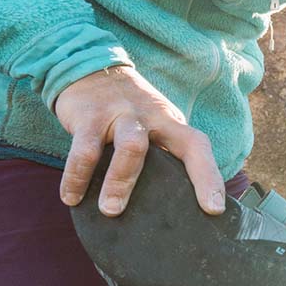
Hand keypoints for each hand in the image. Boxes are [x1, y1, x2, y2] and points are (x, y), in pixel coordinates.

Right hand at [54, 66, 224, 216]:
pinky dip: (75, 176)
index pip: (198, 147)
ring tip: (110, 211)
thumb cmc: (129, 111)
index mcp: (171, 124)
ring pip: (131, 146)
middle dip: (176, 181)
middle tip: (165, 217)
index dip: (209, 177)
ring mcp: (121, 115)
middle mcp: (152, 118)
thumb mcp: (154, 126)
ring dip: (120, 181)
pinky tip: (71, 198)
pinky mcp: (88, 117)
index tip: (214, 209)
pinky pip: (82, 150)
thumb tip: (174, 205)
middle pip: (174, 144)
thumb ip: (164, 155)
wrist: (89, 68)